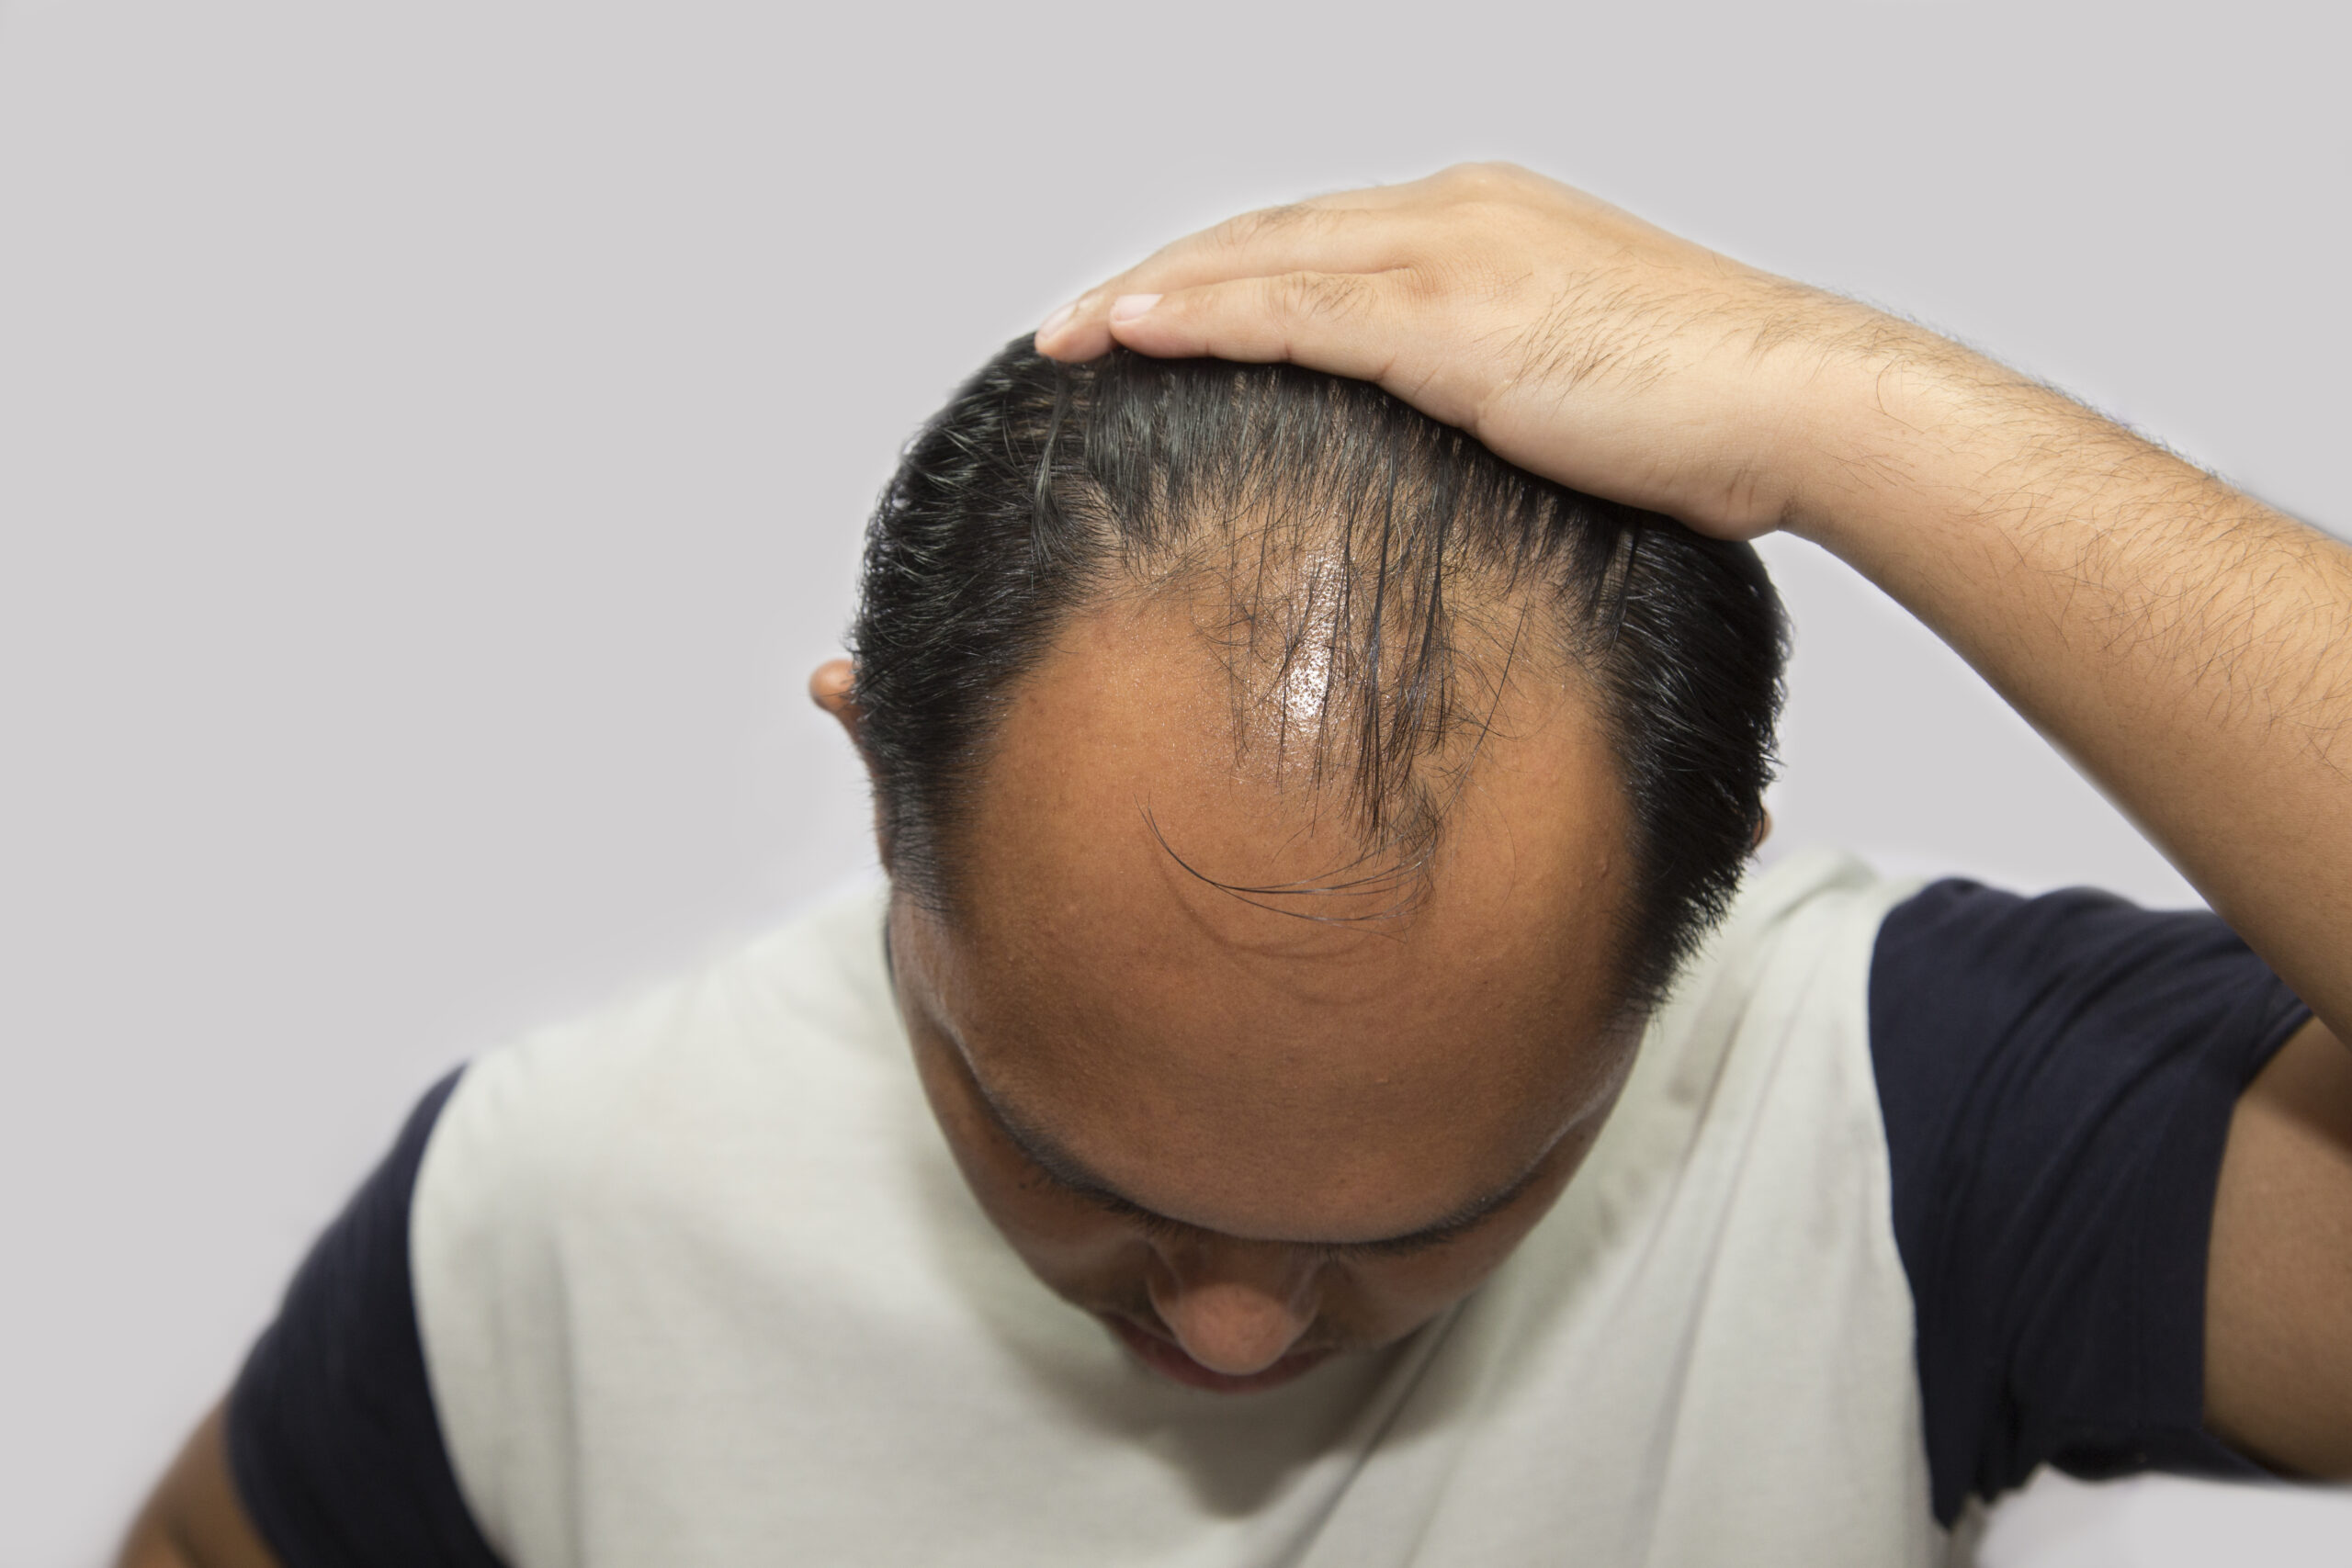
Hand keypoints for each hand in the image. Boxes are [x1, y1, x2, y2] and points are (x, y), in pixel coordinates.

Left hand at [1034, 163, 1932, 540]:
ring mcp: (1452, 256)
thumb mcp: (1584, 389)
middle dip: (1164, 275)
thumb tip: (1463, 448)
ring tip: (1069, 332)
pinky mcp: (1450, 321)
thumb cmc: (1715, 414)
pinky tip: (1128, 335)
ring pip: (1259, 259)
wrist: (1801, 404)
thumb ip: (1503, 391)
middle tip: (1078, 323)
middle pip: (1268, 234)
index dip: (1227, 272)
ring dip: (1152, 293)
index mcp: (1487, 222)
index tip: (1158, 314)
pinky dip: (1200, 318)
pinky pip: (1292, 313)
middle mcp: (1457, 215)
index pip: (1320, 237)